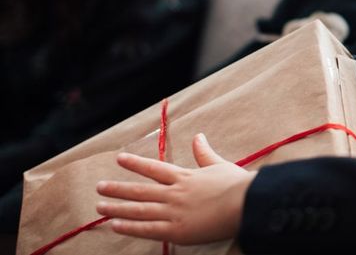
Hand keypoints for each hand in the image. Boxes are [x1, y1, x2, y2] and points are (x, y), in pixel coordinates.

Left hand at [96, 133, 255, 244]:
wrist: (245, 204)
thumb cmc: (236, 185)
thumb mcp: (219, 165)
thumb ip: (204, 153)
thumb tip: (198, 136)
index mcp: (184, 177)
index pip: (154, 168)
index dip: (135, 164)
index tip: (119, 159)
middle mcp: (174, 193)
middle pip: (140, 190)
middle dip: (118, 188)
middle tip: (99, 188)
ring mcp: (173, 212)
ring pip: (139, 209)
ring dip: (117, 208)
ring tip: (100, 207)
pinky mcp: (177, 230)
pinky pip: (148, 229)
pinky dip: (130, 227)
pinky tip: (115, 225)